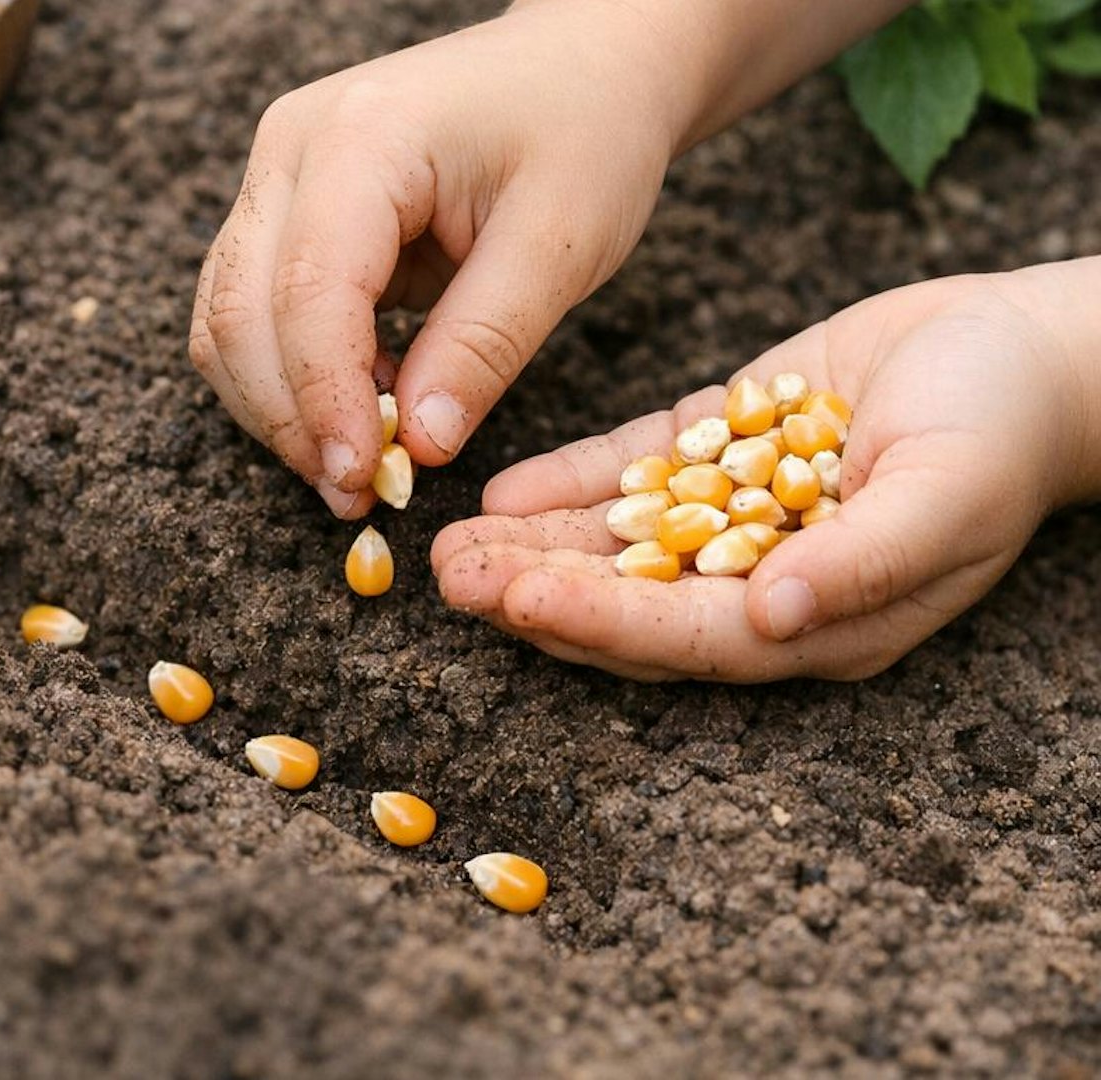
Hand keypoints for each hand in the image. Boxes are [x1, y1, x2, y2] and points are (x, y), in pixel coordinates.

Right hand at [188, 0, 684, 515]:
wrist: (583, 66)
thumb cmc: (586, 132)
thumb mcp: (562, 242)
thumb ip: (484, 345)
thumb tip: (416, 446)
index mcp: (361, 136)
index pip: (307, 291)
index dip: (324, 401)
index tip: (363, 481)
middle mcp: (293, 149)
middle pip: (239, 312)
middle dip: (290, 420)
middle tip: (356, 496)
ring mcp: (280, 177)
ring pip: (228, 321)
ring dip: (279, 408)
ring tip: (359, 466)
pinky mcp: (289, 212)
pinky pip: (256, 313)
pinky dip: (293, 378)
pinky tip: (364, 408)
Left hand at [432, 272, 1090, 680]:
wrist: (1016, 346)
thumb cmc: (1002, 427)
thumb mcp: (949, 496)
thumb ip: (863, 563)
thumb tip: (771, 618)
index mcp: (814, 620)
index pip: (686, 638)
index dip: (600, 623)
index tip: (518, 600)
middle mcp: (759, 584)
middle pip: (629, 604)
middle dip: (536, 593)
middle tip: (446, 577)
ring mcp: (731, 518)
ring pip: (614, 546)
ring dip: (532, 546)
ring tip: (449, 543)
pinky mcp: (717, 453)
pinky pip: (630, 477)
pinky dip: (569, 484)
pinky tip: (503, 490)